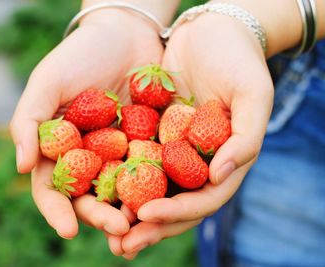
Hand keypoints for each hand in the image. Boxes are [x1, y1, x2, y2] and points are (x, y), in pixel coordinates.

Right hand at [10, 10, 163, 238]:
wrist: (124, 34)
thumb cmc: (80, 55)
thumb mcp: (47, 82)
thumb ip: (29, 122)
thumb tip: (22, 167)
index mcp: (59, 148)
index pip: (53, 188)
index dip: (58, 211)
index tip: (68, 229)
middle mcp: (88, 156)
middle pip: (90, 196)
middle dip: (101, 216)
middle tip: (119, 229)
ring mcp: (118, 153)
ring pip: (122, 191)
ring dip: (131, 210)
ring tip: (143, 223)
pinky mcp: (147, 144)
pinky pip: (152, 169)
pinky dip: (157, 186)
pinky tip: (167, 197)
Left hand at [117, 13, 273, 256]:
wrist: (213, 31)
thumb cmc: (240, 61)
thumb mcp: (254, 95)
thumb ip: (245, 138)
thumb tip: (219, 176)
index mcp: (223, 163)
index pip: (202, 199)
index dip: (177, 212)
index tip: (146, 215)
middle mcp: (196, 164)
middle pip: (173, 203)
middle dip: (148, 227)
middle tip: (120, 246)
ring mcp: (172, 151)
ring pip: (150, 188)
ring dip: (128, 212)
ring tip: (104, 231)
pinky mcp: (151, 134)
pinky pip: (133, 158)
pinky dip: (117, 176)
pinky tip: (96, 189)